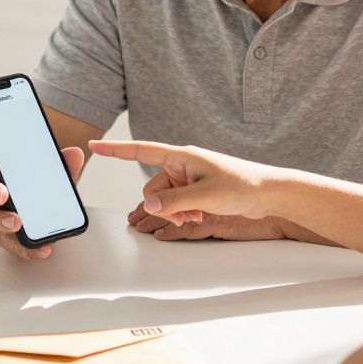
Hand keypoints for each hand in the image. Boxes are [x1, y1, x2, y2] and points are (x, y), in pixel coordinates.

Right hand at [0, 144, 84, 260]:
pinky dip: (26, 248)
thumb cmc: (43, 186)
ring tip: (16, 223)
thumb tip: (75, 154)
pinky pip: (10, 242)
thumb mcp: (56, 174)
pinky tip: (42, 249)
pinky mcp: (4, 235)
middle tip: (2, 195)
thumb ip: (63, 165)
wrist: (52, 212)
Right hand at [90, 140, 283, 224]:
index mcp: (181, 156)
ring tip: (195, 217)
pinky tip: (197, 217)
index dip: (116, 150)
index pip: (141, 150)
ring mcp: (189, 179)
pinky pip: (176, 204)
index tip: (94, 145)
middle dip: (162, 207)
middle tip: (183, 217)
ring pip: (164, 200)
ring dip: (174, 212)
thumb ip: (174, 202)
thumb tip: (149, 206)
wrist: (268, 193)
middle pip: (152, 189)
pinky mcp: (196, 190)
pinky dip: (182, 213)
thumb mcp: (205, 196)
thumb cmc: (243, 185)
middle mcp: (182, 166)